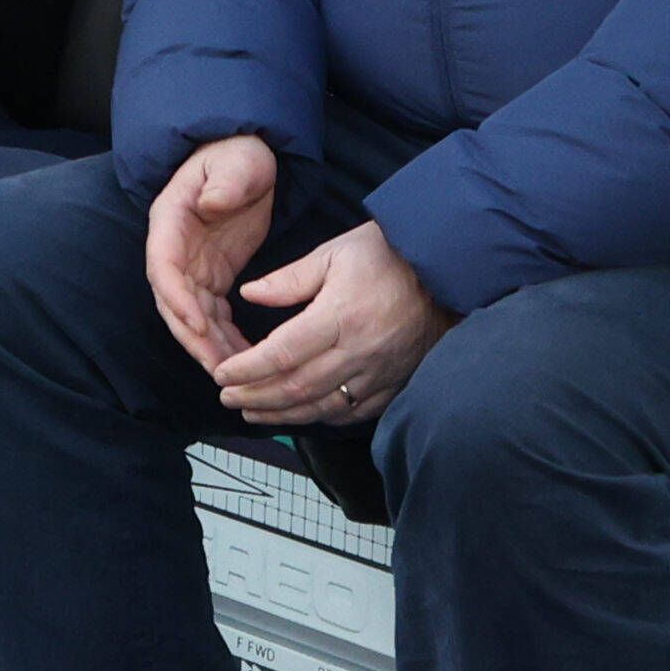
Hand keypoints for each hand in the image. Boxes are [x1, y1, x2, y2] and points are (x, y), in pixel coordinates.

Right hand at [143, 134, 280, 380]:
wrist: (244, 159)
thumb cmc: (237, 157)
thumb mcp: (236, 162)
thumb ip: (226, 180)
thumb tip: (213, 201)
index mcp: (170, 221)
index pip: (163, 266)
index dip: (176, 297)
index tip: (198, 324)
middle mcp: (173, 250)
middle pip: (173, 302)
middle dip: (193, 337)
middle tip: (220, 368)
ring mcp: (190, 267)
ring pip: (192, 317)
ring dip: (210, 346)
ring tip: (236, 375)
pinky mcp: (211, 278)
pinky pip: (213, 316)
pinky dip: (226, 339)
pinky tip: (248, 359)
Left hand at [215, 217, 456, 424]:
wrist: (447, 272)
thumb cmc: (387, 256)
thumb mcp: (333, 254)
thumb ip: (289, 279)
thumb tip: (249, 294)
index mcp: (340, 317)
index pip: (281, 354)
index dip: (247, 369)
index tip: (221, 374)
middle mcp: (359, 351)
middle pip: (297, 387)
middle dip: (256, 397)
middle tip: (227, 398)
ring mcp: (380, 372)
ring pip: (323, 406)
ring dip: (283, 414)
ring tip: (253, 412)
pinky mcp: (395, 383)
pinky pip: (355, 411)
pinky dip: (323, 416)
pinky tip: (301, 414)